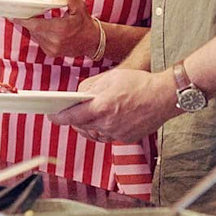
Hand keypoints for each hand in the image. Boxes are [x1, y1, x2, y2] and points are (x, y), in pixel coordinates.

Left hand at [20, 0, 97, 58]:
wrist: (92, 41)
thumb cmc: (84, 21)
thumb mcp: (79, 5)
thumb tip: (51, 0)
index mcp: (60, 29)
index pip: (35, 25)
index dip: (22, 20)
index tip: (12, 15)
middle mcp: (54, 42)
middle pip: (33, 30)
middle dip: (26, 21)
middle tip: (19, 11)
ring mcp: (52, 49)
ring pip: (35, 36)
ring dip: (33, 27)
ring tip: (31, 17)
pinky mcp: (51, 53)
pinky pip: (39, 41)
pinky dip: (38, 33)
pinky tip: (42, 26)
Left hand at [49, 67, 178, 143]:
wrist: (164, 96)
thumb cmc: (139, 83)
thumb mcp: (110, 77)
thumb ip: (90, 86)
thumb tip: (78, 95)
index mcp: (102, 107)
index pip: (73, 116)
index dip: (59, 117)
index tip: (51, 116)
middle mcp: (108, 124)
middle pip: (82, 127)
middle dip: (74, 120)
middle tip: (70, 112)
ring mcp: (118, 133)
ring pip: (94, 133)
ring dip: (88, 125)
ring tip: (88, 115)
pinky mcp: (126, 138)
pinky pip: (108, 136)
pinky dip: (103, 129)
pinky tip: (106, 118)